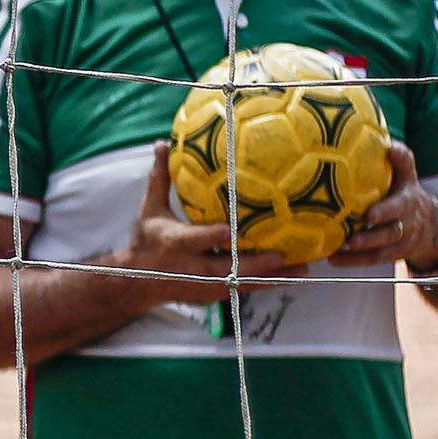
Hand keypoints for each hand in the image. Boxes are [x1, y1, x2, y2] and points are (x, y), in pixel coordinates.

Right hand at [112, 142, 300, 287]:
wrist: (136, 283)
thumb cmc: (146, 240)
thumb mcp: (150, 210)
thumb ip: (161, 178)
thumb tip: (162, 143)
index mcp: (175, 243)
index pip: (195, 240)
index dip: (213, 237)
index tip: (231, 230)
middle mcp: (191, 268)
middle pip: (226, 269)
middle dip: (254, 265)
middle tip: (282, 255)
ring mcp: (204, 285)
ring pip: (241, 284)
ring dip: (272, 278)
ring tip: (301, 268)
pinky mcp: (213, 295)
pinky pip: (244, 288)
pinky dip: (268, 282)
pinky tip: (292, 273)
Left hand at [329, 140, 437, 271]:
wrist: (433, 227)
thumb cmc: (407, 193)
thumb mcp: (408, 176)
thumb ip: (401, 159)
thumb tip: (386, 140)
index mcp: (408, 198)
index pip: (402, 201)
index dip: (388, 207)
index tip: (371, 213)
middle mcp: (406, 221)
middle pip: (393, 230)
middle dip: (375, 232)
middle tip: (355, 234)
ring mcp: (400, 240)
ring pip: (383, 248)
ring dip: (361, 250)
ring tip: (340, 249)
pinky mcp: (391, 255)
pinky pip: (373, 260)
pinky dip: (353, 261)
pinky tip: (333, 258)